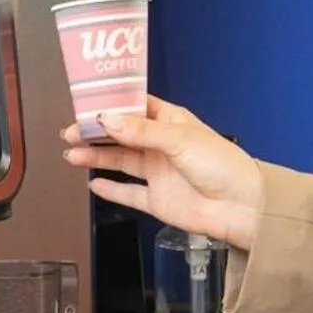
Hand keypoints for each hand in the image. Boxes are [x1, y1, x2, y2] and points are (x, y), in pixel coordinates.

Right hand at [62, 95, 262, 251]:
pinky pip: (128, 193)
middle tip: (70, 132)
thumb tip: (107, 119)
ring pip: (120, 162)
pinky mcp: (157, 200)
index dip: (110, 105)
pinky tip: (93, 183)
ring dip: (96, 157)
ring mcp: (158, 173)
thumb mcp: (180, 140)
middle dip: (95, 133)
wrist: (242, 208)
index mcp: (171, 122)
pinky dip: (110, 189)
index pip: (134, 107)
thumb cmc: (222, 166)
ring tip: (72, 154)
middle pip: (121, 135)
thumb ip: (141, 131)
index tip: (85, 105)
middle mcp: (162, 145)